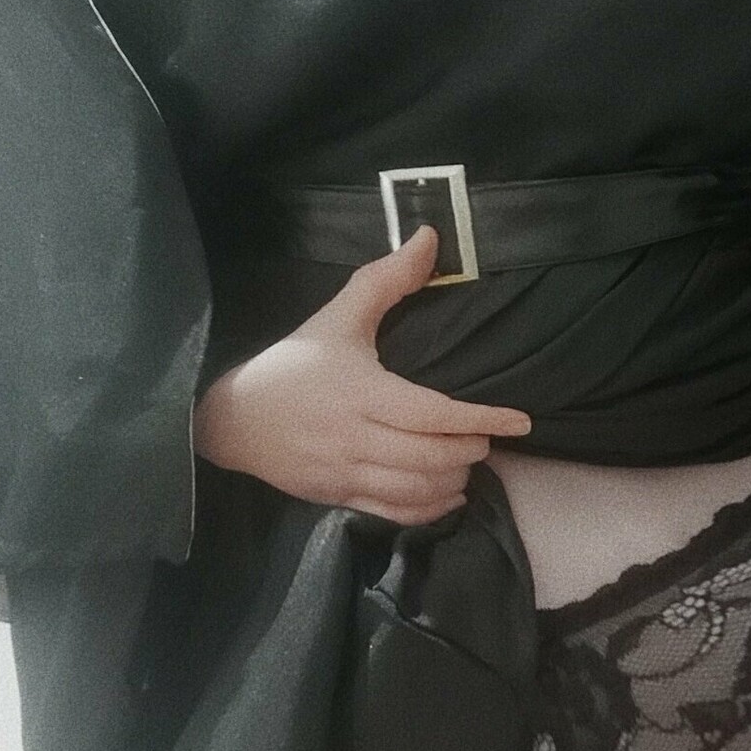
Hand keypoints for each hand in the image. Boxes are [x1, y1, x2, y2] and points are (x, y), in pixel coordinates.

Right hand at [192, 225, 532, 523]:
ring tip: (468, 462)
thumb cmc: (292, 364)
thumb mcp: (336, 316)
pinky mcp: (337, 497)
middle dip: (471, 450)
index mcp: (360, 392)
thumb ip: (385, 279)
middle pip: (430, 457)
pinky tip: (448, 496)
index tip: (520, 421)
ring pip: (416, 490)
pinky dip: (430, 509)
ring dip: (455, 481)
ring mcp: (345, 472)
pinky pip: (394, 513)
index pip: (431, 413)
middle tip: (487, 437)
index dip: (479, 419)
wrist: (231, 417)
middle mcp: (354, 438)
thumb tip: (430, 238)